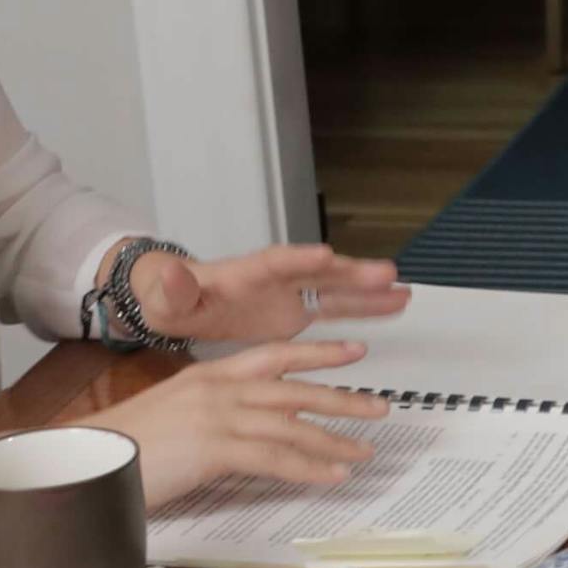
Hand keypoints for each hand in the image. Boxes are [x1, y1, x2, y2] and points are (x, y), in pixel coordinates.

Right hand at [71, 338, 382, 505]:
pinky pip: (275, 457)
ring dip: (335, 438)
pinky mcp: (214, 448)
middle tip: (380, 405)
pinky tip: (333, 475)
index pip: (273, 355)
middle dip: (342, 396)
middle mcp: (217, 388)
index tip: (352, 352)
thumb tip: (235, 431)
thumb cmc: (119, 445)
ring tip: (365, 449)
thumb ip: (207, 416)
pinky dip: (309, 467)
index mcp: (206, 375)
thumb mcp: (170, 416)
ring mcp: (217, 416)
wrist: (84, 458)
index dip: (316, 353)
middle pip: (294, 388)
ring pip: (292, 423)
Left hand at [131, 243, 407, 343]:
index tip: (324, 255)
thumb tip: (169, 274)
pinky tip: (394, 305)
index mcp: (241, 275)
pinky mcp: (296, 311)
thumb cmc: (169, 298)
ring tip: (403, 290)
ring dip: (367, 290)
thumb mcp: (164, 297)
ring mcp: (288, 294)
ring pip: (334, 288)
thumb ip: (172, 288)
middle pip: (316, 272)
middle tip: (384, 272)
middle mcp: (273, 279)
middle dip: (348, 272)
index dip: (298, 259)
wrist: (177, 303)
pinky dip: (364, 307)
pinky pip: (335, 307)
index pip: (273, 262)